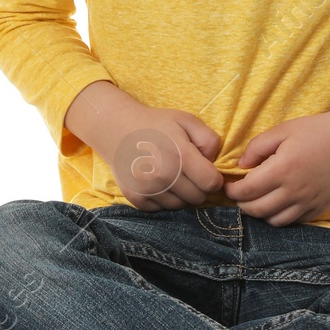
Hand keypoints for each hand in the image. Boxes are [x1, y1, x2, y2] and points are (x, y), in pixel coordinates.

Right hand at [105, 105, 225, 210]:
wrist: (116, 129)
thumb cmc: (156, 124)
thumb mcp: (187, 121)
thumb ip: (209, 140)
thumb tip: (213, 164)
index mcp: (179, 155)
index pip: (211, 184)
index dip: (214, 178)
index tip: (206, 170)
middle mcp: (163, 176)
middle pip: (198, 198)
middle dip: (198, 187)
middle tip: (187, 172)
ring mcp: (147, 189)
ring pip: (180, 206)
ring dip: (181, 194)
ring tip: (172, 175)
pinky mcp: (136, 198)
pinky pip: (161, 209)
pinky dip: (163, 199)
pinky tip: (157, 182)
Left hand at [221, 97, 329, 225]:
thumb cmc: (316, 131)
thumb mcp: (282, 130)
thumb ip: (257, 147)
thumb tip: (240, 166)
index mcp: (282, 169)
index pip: (247, 191)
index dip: (232, 191)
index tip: (228, 185)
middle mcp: (295, 190)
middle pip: (257, 210)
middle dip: (242, 204)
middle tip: (239, 194)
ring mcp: (309, 202)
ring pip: (274, 221)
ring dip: (260, 213)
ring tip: (257, 200)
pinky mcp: (320, 207)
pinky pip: (294, 221)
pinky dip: (280, 216)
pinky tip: (277, 203)